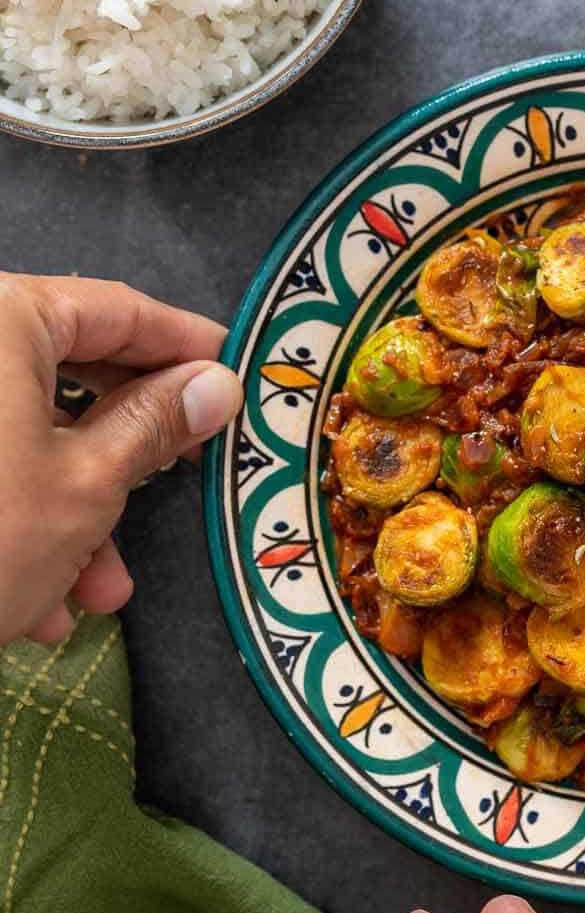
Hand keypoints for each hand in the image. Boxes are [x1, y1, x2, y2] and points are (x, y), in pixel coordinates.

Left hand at [0, 274, 242, 645]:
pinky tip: (34, 603)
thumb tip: (214, 384)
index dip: (184, 343)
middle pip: (66, 374)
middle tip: (181, 483)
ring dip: (72, 515)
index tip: (234, 372)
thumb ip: (157, 423)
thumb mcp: (88, 484)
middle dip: (124, 453)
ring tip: (97, 590)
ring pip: (21, 434)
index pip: (115, 309)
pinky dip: (15, 522)